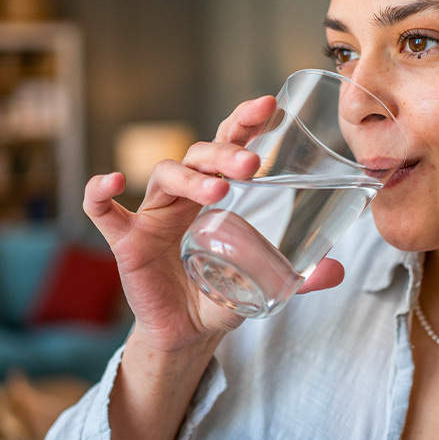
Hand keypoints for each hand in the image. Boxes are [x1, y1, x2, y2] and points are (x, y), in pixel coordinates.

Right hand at [83, 96, 344, 354]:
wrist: (185, 333)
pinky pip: (103, 212)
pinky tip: (113, 181)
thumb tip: (338, 270)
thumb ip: (299, 278)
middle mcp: (182, 196)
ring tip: (220, 191)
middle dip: (226, 152)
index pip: (227, 145)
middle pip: (199, 155)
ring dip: (192, 178)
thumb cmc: (221, 295)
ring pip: (165, 175)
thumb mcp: (263, 284)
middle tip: (253, 165)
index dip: (244, 122)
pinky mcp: (126, 241)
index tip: (269, 105)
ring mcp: (151, 215)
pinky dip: (100, 193)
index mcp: (214, 192)